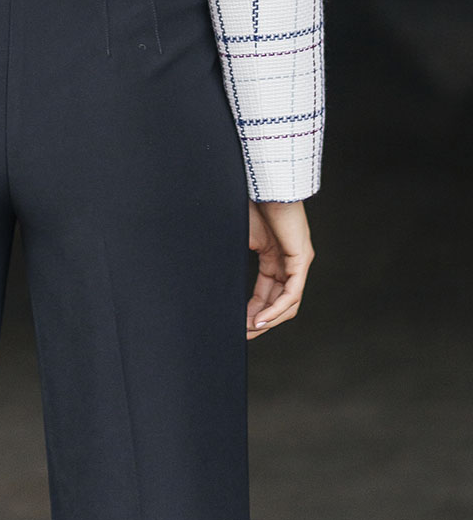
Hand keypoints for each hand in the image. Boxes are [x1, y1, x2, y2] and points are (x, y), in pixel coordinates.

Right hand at [246, 198, 314, 338]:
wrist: (263, 185)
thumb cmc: (250, 205)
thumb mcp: (240, 239)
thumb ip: (235, 259)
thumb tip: (216, 276)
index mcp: (274, 256)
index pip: (266, 292)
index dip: (252, 310)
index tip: (238, 324)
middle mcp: (289, 261)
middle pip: (279, 302)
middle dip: (260, 321)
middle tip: (243, 334)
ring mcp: (298, 261)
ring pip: (288, 303)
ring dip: (269, 320)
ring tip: (250, 330)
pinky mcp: (301, 259)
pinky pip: (291, 294)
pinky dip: (276, 309)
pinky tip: (260, 320)